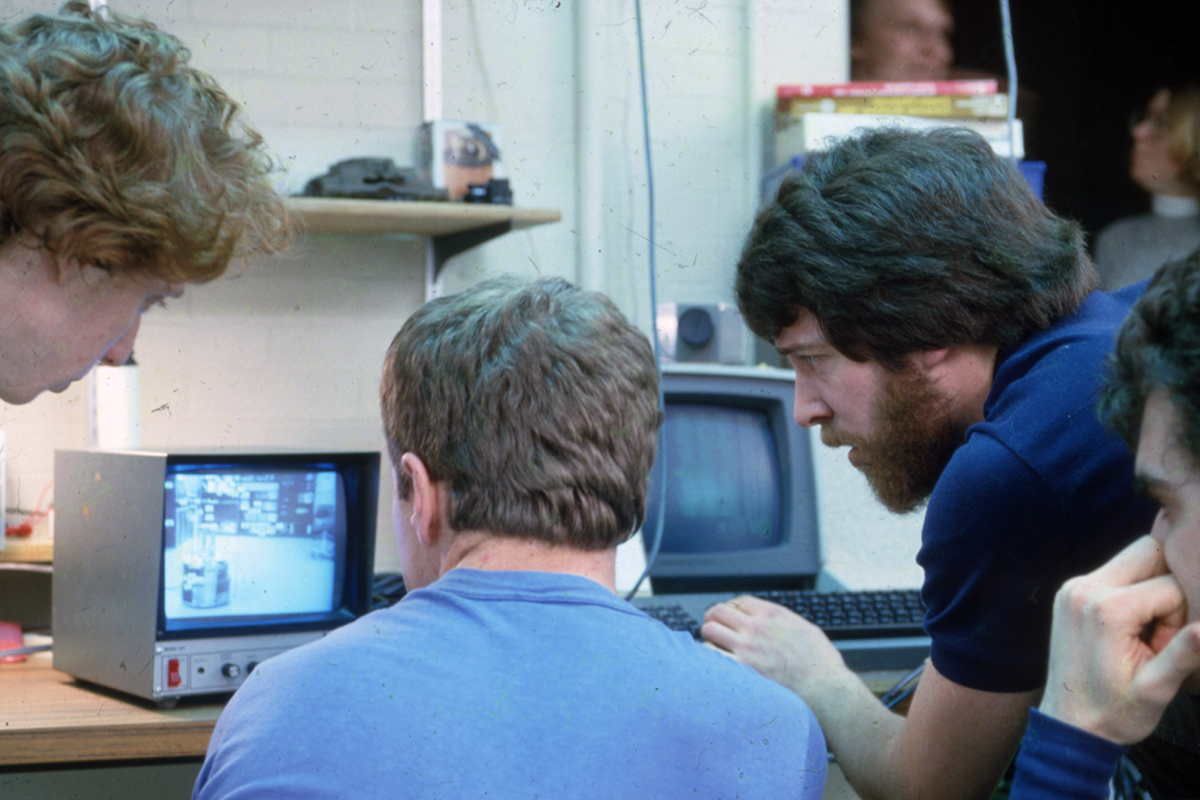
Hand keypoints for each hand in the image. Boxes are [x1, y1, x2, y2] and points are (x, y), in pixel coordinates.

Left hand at [701, 595, 848, 696]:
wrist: (825, 690)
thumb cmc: (822, 664)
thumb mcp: (806, 629)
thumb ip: (785, 622)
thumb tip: (772, 622)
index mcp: (773, 615)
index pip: (739, 601)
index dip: (731, 608)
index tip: (730, 617)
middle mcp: (756, 627)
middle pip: (719, 612)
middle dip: (714, 619)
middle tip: (714, 628)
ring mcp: (746, 648)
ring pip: (710, 631)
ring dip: (709, 637)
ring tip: (712, 646)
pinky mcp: (741, 670)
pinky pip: (710, 656)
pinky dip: (708, 657)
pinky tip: (713, 664)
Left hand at [1040, 535, 1199, 743]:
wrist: (1070, 724)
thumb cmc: (1115, 713)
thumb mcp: (1156, 689)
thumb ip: (1184, 654)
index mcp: (1107, 609)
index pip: (1172, 586)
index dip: (1180, 619)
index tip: (1160, 650)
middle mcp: (1084, 587)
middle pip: (1150, 551)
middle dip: (1168, 586)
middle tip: (1157, 631)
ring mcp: (1073, 586)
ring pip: (1134, 558)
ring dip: (1151, 587)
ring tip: (1141, 632)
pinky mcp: (1070, 590)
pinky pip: (1116, 572)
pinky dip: (1132, 591)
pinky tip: (1127, 627)